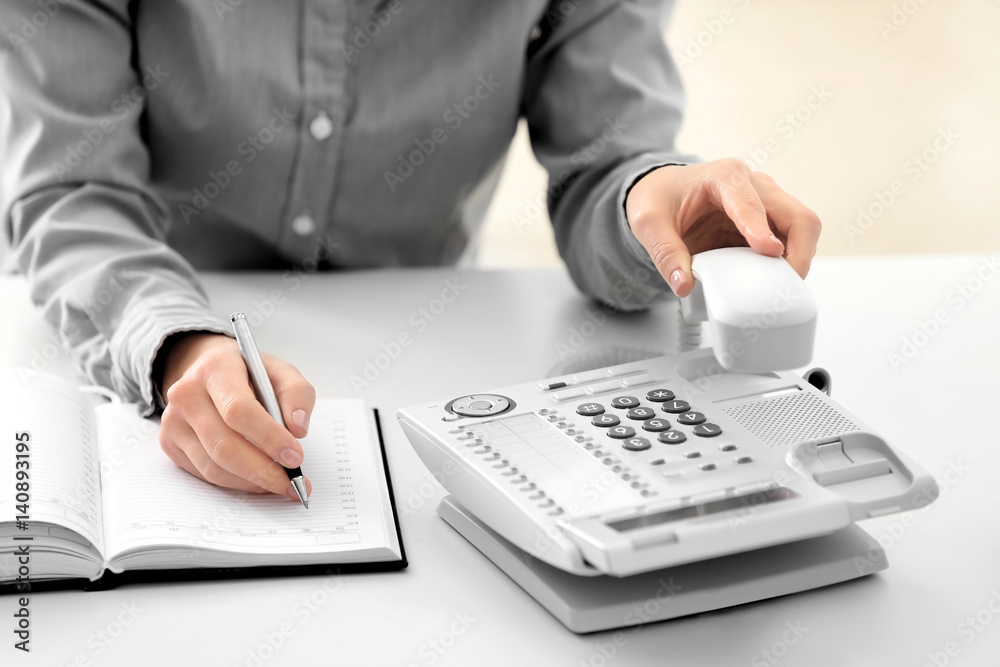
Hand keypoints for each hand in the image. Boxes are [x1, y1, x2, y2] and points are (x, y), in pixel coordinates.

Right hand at [156, 332, 315, 500]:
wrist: (210, 372)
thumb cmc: (248, 374)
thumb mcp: (280, 372)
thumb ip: (296, 394)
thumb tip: (298, 428)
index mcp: (215, 369)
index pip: (239, 410)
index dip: (269, 437)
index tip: (295, 456)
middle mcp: (187, 395)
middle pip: (224, 445)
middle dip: (263, 470)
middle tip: (292, 481)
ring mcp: (174, 421)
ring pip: (214, 466)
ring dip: (252, 482)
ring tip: (280, 484)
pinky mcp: (170, 444)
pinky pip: (205, 474)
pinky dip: (236, 483)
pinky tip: (257, 480)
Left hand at [624, 159, 821, 297]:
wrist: (663, 192)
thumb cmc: (660, 197)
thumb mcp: (648, 222)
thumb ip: (664, 253)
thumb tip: (684, 284)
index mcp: (724, 177)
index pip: (751, 204)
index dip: (761, 230)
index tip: (770, 252)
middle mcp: (754, 186)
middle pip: (796, 215)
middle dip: (799, 251)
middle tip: (787, 283)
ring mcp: (766, 205)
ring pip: (802, 230)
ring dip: (798, 259)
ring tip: (781, 287)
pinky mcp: (768, 225)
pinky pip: (790, 244)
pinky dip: (788, 264)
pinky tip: (774, 282)